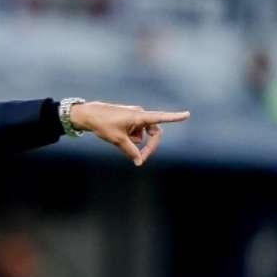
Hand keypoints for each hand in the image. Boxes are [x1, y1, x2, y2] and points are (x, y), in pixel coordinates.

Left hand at [69, 102, 189, 165]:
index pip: (160, 118)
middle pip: (154, 133)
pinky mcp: (130, 119)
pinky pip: (135, 133)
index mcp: (139, 116)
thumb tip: (139, 161)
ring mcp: (135, 117)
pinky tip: (117, 135)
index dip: (174, 118)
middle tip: (140, 160)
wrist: (89, 115)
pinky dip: (129, 138)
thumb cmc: (103, 124)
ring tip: (118, 138)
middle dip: (149, 146)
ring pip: (142, 135)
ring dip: (134, 141)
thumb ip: (130, 151)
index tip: (187, 115)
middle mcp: (140, 114)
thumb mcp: (117, 140)